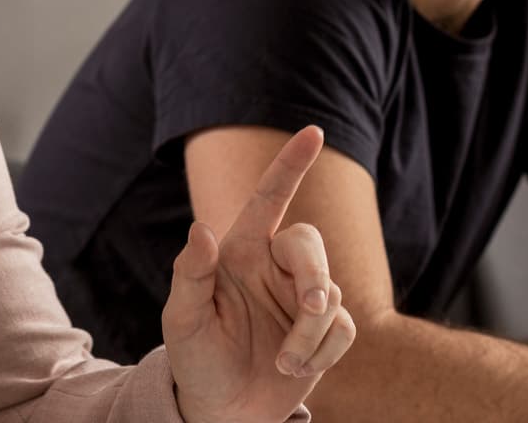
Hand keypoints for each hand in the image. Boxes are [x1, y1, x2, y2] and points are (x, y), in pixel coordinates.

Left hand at [162, 126, 354, 422]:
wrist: (222, 412)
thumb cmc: (196, 360)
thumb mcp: (183, 321)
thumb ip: (191, 274)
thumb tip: (201, 229)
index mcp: (241, 253)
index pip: (269, 199)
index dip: (291, 164)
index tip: (314, 132)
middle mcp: (275, 268)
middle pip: (311, 246)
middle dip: (315, 280)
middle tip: (310, 312)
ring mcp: (302, 299)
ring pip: (332, 294)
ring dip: (312, 333)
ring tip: (284, 363)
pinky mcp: (325, 331)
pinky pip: (345, 328)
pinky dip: (325, 352)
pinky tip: (298, 369)